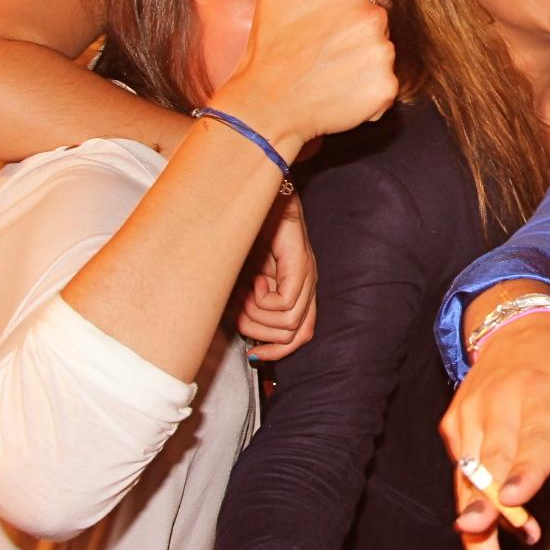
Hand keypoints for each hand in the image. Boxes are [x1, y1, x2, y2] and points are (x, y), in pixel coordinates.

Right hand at [210, 0, 396, 153]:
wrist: (267, 103)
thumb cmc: (270, 46)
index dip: (337, 15)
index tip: (315, 30)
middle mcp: (374, 20)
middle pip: (375, 25)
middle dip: (353, 37)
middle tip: (319, 52)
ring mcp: (382, 55)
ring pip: (381, 55)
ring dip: (361, 65)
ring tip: (328, 72)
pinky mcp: (386, 89)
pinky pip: (385, 87)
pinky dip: (367, 93)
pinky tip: (340, 92)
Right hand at [237, 195, 316, 361]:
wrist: (257, 196)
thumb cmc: (249, 234)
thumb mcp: (245, 278)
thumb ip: (249, 303)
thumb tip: (244, 332)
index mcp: (298, 291)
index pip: (301, 337)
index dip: (277, 353)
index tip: (253, 354)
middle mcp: (308, 285)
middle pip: (294, 335)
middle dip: (259, 331)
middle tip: (242, 306)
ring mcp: (307, 274)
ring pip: (289, 323)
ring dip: (257, 314)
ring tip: (247, 289)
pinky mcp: (300, 263)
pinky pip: (285, 303)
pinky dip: (262, 299)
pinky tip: (255, 279)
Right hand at [438, 302, 549, 549]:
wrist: (512, 332)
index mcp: (540, 389)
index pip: (535, 433)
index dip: (525, 466)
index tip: (514, 497)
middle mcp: (498, 401)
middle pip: (492, 461)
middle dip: (485, 502)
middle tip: (480, 534)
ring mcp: (470, 415)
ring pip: (467, 477)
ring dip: (475, 521)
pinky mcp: (453, 428)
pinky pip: (458, 475)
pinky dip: (469, 508)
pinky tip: (481, 544)